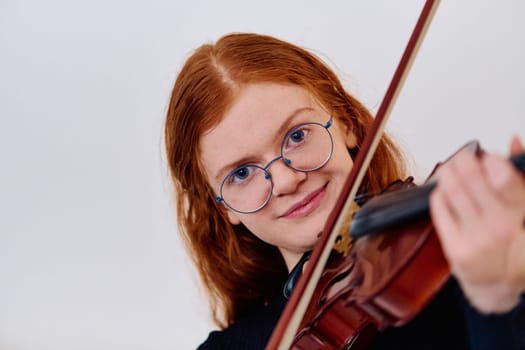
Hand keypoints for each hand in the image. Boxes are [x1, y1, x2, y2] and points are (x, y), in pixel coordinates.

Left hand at [429, 136, 524, 312]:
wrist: (496, 284)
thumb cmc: (512, 244)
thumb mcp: (523, 208)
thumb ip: (519, 176)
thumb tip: (514, 139)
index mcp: (522, 215)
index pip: (506, 180)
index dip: (492, 162)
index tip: (486, 156)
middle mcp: (502, 228)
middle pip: (472, 179)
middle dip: (464, 160)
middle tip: (462, 157)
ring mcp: (477, 240)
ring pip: (453, 190)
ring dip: (449, 172)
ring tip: (451, 168)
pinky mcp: (455, 249)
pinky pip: (440, 208)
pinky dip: (440, 192)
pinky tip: (444, 189)